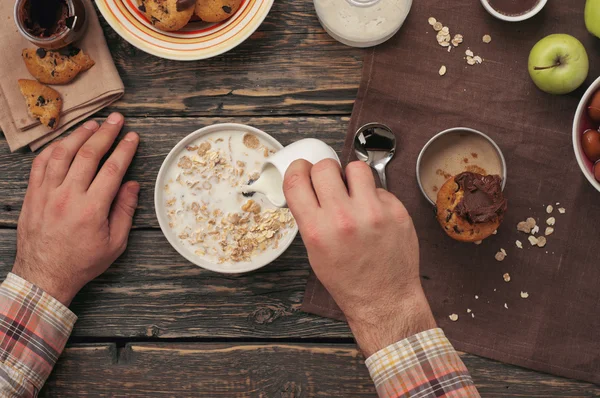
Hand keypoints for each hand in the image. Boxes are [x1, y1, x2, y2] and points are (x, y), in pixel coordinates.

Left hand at [12, 113, 139, 305]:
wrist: (44, 276)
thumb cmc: (82, 262)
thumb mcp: (115, 243)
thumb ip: (124, 211)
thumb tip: (132, 185)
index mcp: (91, 210)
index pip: (112, 169)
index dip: (124, 150)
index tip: (132, 137)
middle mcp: (68, 197)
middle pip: (88, 155)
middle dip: (105, 133)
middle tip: (116, 119)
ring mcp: (46, 194)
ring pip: (62, 154)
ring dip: (79, 135)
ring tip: (93, 124)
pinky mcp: (33, 195)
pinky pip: (40, 164)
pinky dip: (53, 148)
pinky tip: (64, 141)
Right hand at [284, 159, 435, 356]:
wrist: (385, 299)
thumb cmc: (348, 280)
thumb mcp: (315, 252)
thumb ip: (310, 216)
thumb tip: (309, 186)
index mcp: (317, 229)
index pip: (296, 179)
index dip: (297, 169)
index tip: (303, 170)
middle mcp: (344, 218)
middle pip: (325, 166)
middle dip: (325, 172)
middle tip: (331, 184)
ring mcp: (373, 212)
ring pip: (357, 167)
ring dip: (352, 177)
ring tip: (355, 195)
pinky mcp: (397, 211)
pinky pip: (380, 187)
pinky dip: (374, 196)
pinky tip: (374, 215)